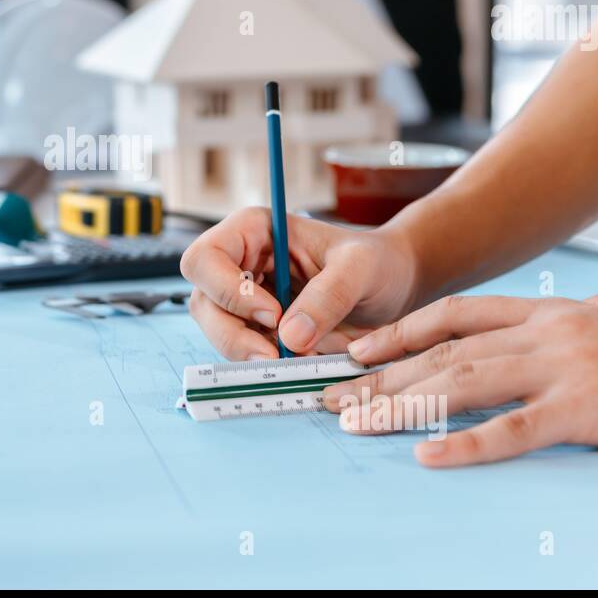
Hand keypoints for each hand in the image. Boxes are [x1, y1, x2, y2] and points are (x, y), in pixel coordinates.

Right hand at [179, 207, 419, 359]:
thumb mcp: (360, 267)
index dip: (227, 289)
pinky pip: (243, 352)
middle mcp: (240, 264)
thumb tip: (290, 337)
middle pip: (204, 302)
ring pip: (218, 332)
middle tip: (275, 356)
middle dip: (233, 334)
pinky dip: (265, 365)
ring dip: (249, 354)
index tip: (273, 313)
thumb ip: (328, 296)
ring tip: (296, 361)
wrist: (393, 286)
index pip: (205, 258)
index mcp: (253, 231)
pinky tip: (299, 364)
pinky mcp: (258, 330)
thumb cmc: (376, 262)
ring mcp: (244, 300)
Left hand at [324, 294, 597, 467]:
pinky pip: (515, 430)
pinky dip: (466, 443)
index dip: (401, 333)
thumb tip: (543, 321)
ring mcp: (564, 367)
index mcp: (550, 311)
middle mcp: (547, 332)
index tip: (358, 352)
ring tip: (357, 423)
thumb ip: (568, 319)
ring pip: (464, 382)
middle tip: (335, 398)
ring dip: (403, 404)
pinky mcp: (587, 409)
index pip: (456, 315)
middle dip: (383, 375)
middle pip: (445, 352)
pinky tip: (428, 455)